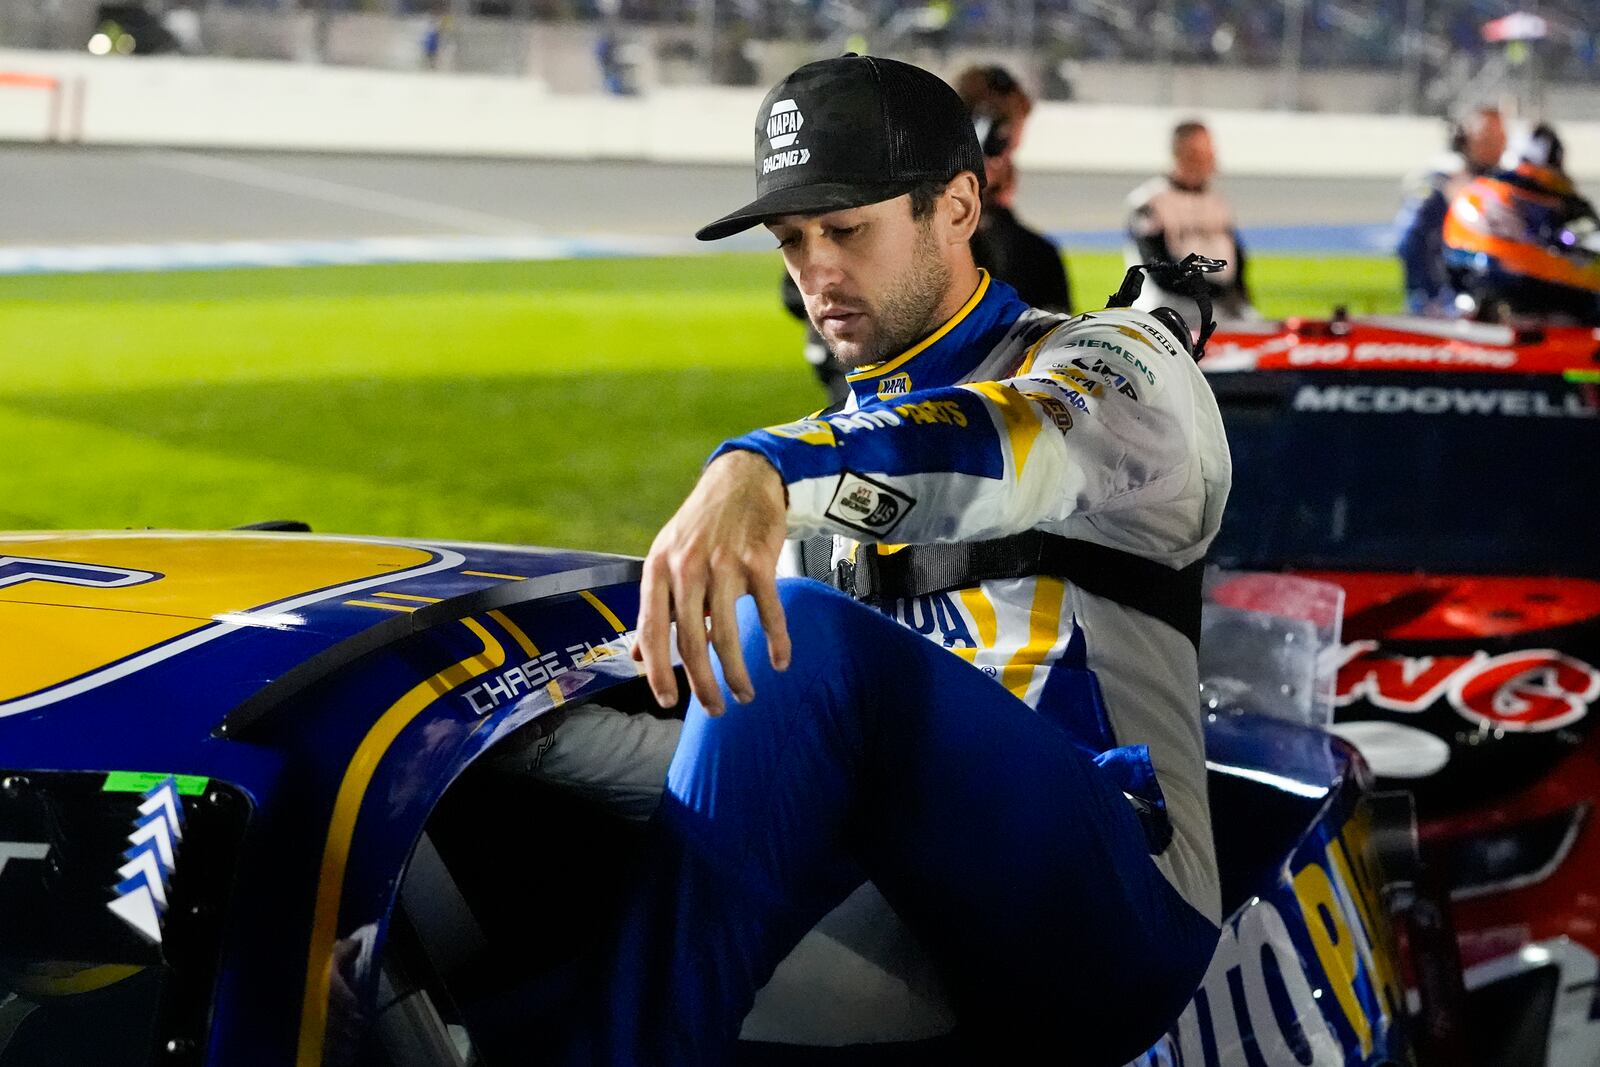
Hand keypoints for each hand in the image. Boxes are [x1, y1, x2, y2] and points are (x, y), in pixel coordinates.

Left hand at [632, 450, 791, 714]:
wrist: (742, 478)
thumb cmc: (701, 524)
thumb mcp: (666, 558)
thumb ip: (655, 607)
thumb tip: (640, 656)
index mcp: (658, 568)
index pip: (652, 629)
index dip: (658, 671)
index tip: (668, 701)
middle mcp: (688, 567)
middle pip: (693, 640)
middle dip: (703, 684)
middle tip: (714, 709)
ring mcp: (724, 563)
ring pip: (729, 634)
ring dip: (737, 673)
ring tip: (744, 694)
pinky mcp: (759, 560)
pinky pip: (769, 611)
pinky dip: (777, 641)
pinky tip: (780, 661)